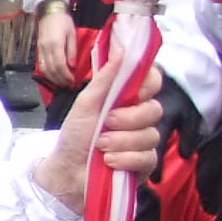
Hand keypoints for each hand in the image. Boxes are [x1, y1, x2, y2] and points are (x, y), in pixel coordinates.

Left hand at [30, 77, 166, 212]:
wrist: (66, 171)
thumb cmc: (75, 136)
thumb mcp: (86, 104)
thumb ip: (104, 79)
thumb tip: (121, 50)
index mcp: (127, 99)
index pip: (153, 81)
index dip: (148, 85)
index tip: (132, 93)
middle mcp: (139, 118)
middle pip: (155, 109)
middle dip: (128, 118)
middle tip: (106, 123)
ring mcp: (144, 142)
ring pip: (150, 135)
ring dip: (121, 141)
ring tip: (100, 146)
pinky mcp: (145, 165)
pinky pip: (148, 158)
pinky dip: (126, 159)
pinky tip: (109, 162)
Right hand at [32, 0, 81, 90]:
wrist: (49, 11)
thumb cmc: (63, 20)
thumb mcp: (72, 34)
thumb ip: (72, 51)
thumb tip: (72, 66)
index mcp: (56, 44)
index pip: (60, 65)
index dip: (66, 76)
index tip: (72, 80)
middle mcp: (46, 48)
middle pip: (51, 70)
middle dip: (60, 80)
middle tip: (68, 85)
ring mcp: (41, 49)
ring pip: (44, 69)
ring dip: (52, 79)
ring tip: (61, 83)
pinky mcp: (38, 49)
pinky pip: (41, 65)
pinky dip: (47, 73)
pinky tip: (53, 76)